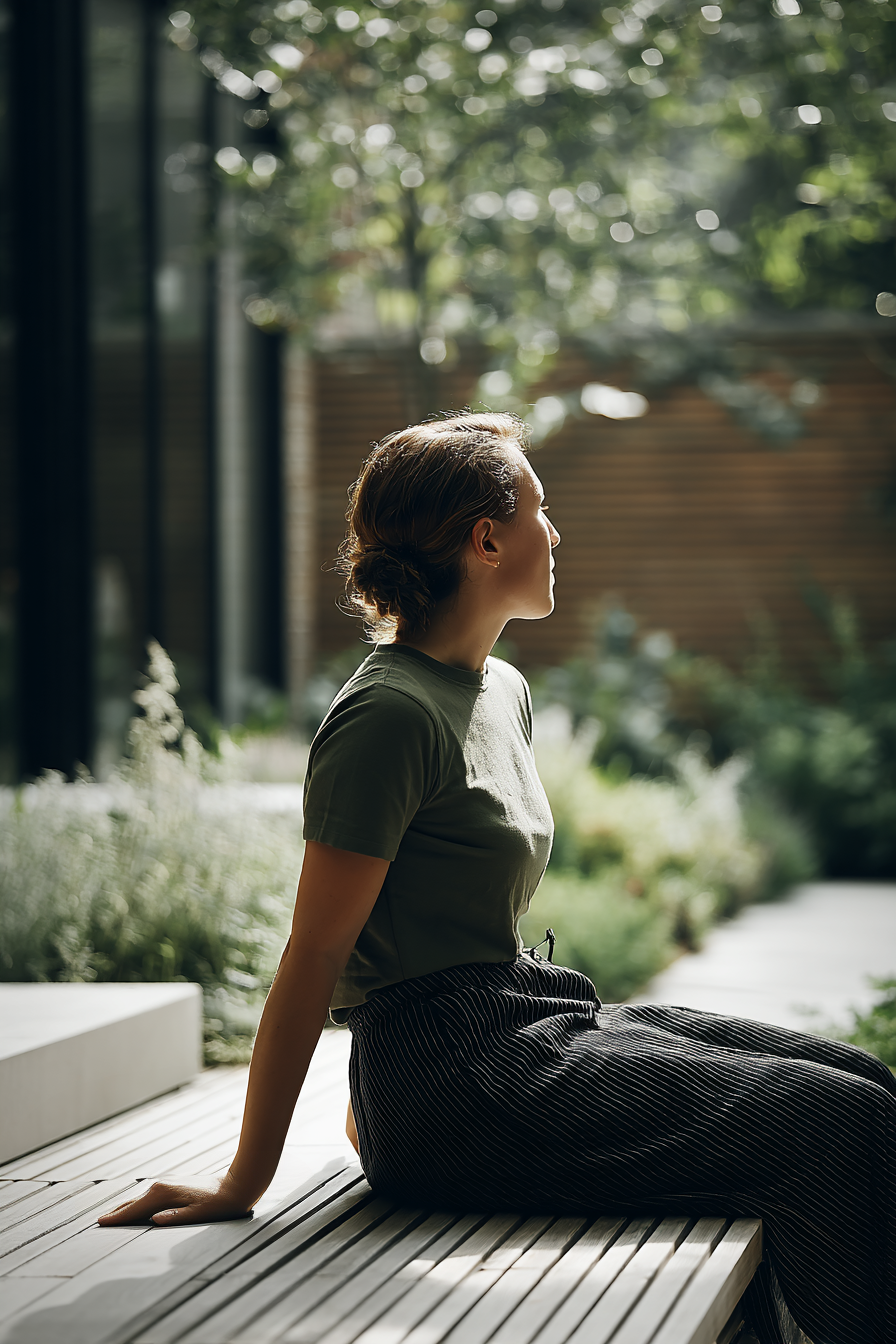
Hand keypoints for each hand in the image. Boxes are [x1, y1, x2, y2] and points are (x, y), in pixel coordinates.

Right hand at [97, 1176, 253, 1226]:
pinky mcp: (172, 1185)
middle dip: (116, 1212)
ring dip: (125, 1207)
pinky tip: (135, 1209)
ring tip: (111, 1217)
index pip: (134, 1209)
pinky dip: (136, 1203)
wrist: (234, 1186)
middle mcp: (160, 1186)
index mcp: (163, 1194)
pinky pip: (147, 1196)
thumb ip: (175, 1218)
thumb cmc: (217, 1205)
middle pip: (132, 1202)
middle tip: (97, 1222)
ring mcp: (166, 1183)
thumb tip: (154, 1221)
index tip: (99, 1223)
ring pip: (139, 1198)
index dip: (117, 1218)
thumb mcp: (198, 1214)